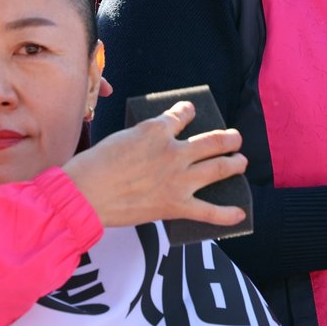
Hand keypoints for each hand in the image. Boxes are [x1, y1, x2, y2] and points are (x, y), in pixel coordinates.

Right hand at [63, 101, 246, 228]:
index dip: (189, 111)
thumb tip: (156, 142)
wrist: (85, 193)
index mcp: (157, 129)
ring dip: (234, 165)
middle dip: (229, 139)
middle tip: (235, 139)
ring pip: (218, 169)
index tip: (191, 111)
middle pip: (213, 141)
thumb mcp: (122, 137)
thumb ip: (145, 138)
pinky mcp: (175, 205)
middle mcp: (174, 151)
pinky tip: (241, 214)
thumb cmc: (95, 164)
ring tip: (241, 163)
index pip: (182, 115)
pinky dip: (227, 214)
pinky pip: (209, 212)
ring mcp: (178, 179)